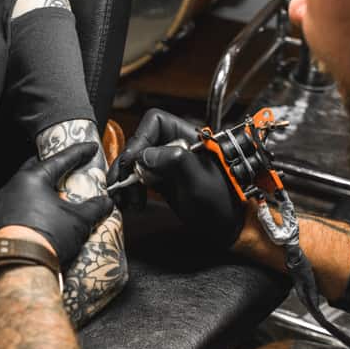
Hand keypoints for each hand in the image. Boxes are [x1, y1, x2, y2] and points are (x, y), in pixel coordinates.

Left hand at [0, 142, 113, 266]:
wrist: (16, 267)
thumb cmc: (47, 238)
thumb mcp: (78, 221)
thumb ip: (94, 208)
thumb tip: (106, 203)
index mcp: (32, 179)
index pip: (60, 159)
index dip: (78, 153)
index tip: (89, 147)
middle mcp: (11, 186)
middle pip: (35, 168)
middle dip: (51, 167)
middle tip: (66, 169)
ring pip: (21, 189)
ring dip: (37, 190)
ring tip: (51, 197)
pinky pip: (12, 207)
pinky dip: (25, 208)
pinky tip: (35, 218)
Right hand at [107, 109, 245, 247]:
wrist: (228, 226)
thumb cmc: (223, 202)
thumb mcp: (200, 181)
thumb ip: (175, 161)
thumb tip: (145, 155)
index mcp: (188, 137)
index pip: (156, 122)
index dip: (140, 139)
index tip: (132, 162)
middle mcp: (175, 146)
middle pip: (140, 143)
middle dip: (127, 164)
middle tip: (121, 184)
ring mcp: (167, 164)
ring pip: (135, 162)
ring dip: (125, 179)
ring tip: (124, 199)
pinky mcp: (162, 180)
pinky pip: (139, 178)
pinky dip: (130, 189)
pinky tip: (131, 202)